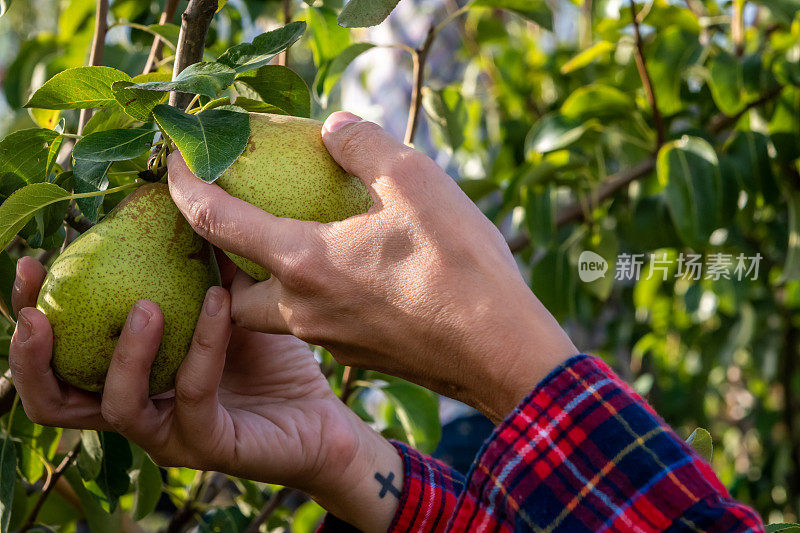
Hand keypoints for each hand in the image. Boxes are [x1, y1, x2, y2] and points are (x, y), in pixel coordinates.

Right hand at [9, 255, 402, 531]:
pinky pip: (194, 393)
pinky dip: (202, 346)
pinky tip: (217, 304)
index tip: (29, 263)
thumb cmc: (270, 358)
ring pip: (118, 405)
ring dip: (125, 354)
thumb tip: (188, 196)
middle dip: (35, 356)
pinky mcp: (210, 443)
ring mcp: (170, 432)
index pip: (57, 355)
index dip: (29, 314)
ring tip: (145, 305)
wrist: (321, 412)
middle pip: (56, 399)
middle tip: (37, 309)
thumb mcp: (229, 302)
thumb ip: (200, 266)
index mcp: (127, 375)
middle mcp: (137, 408)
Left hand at [167, 112, 577, 422]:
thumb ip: (363, 144)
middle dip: (221, 264)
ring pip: (276, 314)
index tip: (173, 164)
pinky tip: (355, 277)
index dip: (184, 187)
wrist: (500, 352)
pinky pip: (319, 325)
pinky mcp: (361, 355)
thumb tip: (334, 128)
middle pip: (232, 292)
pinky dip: (316, 298)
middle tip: (236, 230)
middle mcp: (303, 308)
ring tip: (299, 247)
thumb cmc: (458, 268)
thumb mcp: (415, 181)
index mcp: (304, 261)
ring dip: (271, 282)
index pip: (215, 221)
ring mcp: (331, 340)